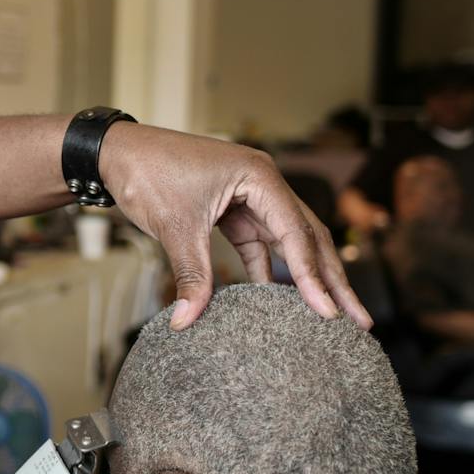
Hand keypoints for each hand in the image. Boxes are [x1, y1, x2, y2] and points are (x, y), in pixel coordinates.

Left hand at [99, 123, 370, 330]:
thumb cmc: (146, 173)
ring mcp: (248, 195)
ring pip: (285, 241)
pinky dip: (267, 270)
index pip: (296, 233)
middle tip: (359, 321)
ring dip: (303, 277)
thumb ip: (191, 276)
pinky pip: (257, 243)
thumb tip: (188, 321)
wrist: (114, 152)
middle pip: (305, 237)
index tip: (329, 313)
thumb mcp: (175, 228)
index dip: (314, 277)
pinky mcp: (230, 208)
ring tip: (329, 314)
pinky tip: (278, 300)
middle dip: (330, 280)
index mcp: (259, 176)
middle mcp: (262, 182)